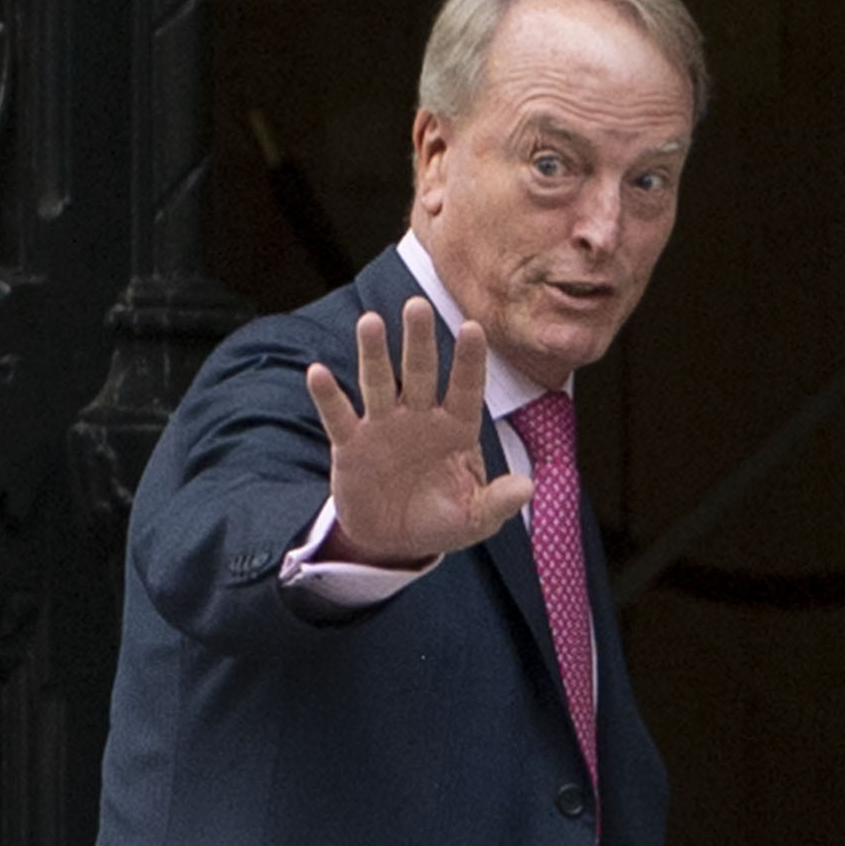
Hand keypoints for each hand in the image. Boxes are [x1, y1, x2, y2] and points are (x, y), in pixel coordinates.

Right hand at [300, 298, 531, 568]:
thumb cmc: (441, 520)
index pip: (466, 388)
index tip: (474, 328)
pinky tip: (317, 372)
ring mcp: (383, 426)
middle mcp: (420, 417)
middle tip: (417, 304)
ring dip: (373, 353)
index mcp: (456, 427)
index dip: (469, 360)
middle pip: (420, 372)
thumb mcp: (475, 517)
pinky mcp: (350, 444)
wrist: (393, 540)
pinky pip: (338, 416)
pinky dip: (327, 396)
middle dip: (419, 340)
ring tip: (370, 322)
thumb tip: (528, 487)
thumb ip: (498, 501)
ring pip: (379, 382)